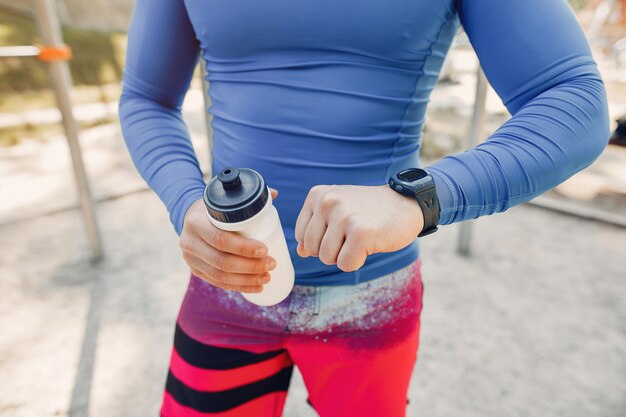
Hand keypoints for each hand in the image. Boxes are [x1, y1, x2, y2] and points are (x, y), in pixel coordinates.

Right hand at [179, 188, 278, 292]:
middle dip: (250, 267)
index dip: (244, 248)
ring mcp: (190, 258)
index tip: (265, 250)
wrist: (190, 216)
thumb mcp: (225, 198)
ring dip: (247, 280)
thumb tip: (274, 194)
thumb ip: (248, 196)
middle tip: (272, 264)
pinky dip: (239, 286)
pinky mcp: (195, 270)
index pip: (221, 239)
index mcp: (196, 221)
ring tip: (267, 277)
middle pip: (222, 261)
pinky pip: (217, 283)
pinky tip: (256, 287)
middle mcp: (190, 242)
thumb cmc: (214, 207)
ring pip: (220, 276)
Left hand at [295, 185, 423, 271]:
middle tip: (352, 235)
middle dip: (331, 251)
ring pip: (327, 258)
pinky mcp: (361, 233)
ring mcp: (344, 217)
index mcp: (317, 195)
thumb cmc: (369, 210)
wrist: (406, 203)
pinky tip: (370, 244)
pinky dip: (357, 262)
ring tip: (361, 238)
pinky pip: (345, 264)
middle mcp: (328, 202)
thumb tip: (300, 251)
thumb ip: (316, 229)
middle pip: (312, 249)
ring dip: (345, 256)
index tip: (341, 229)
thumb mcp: (337, 211)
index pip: (301, 235)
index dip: (321, 241)